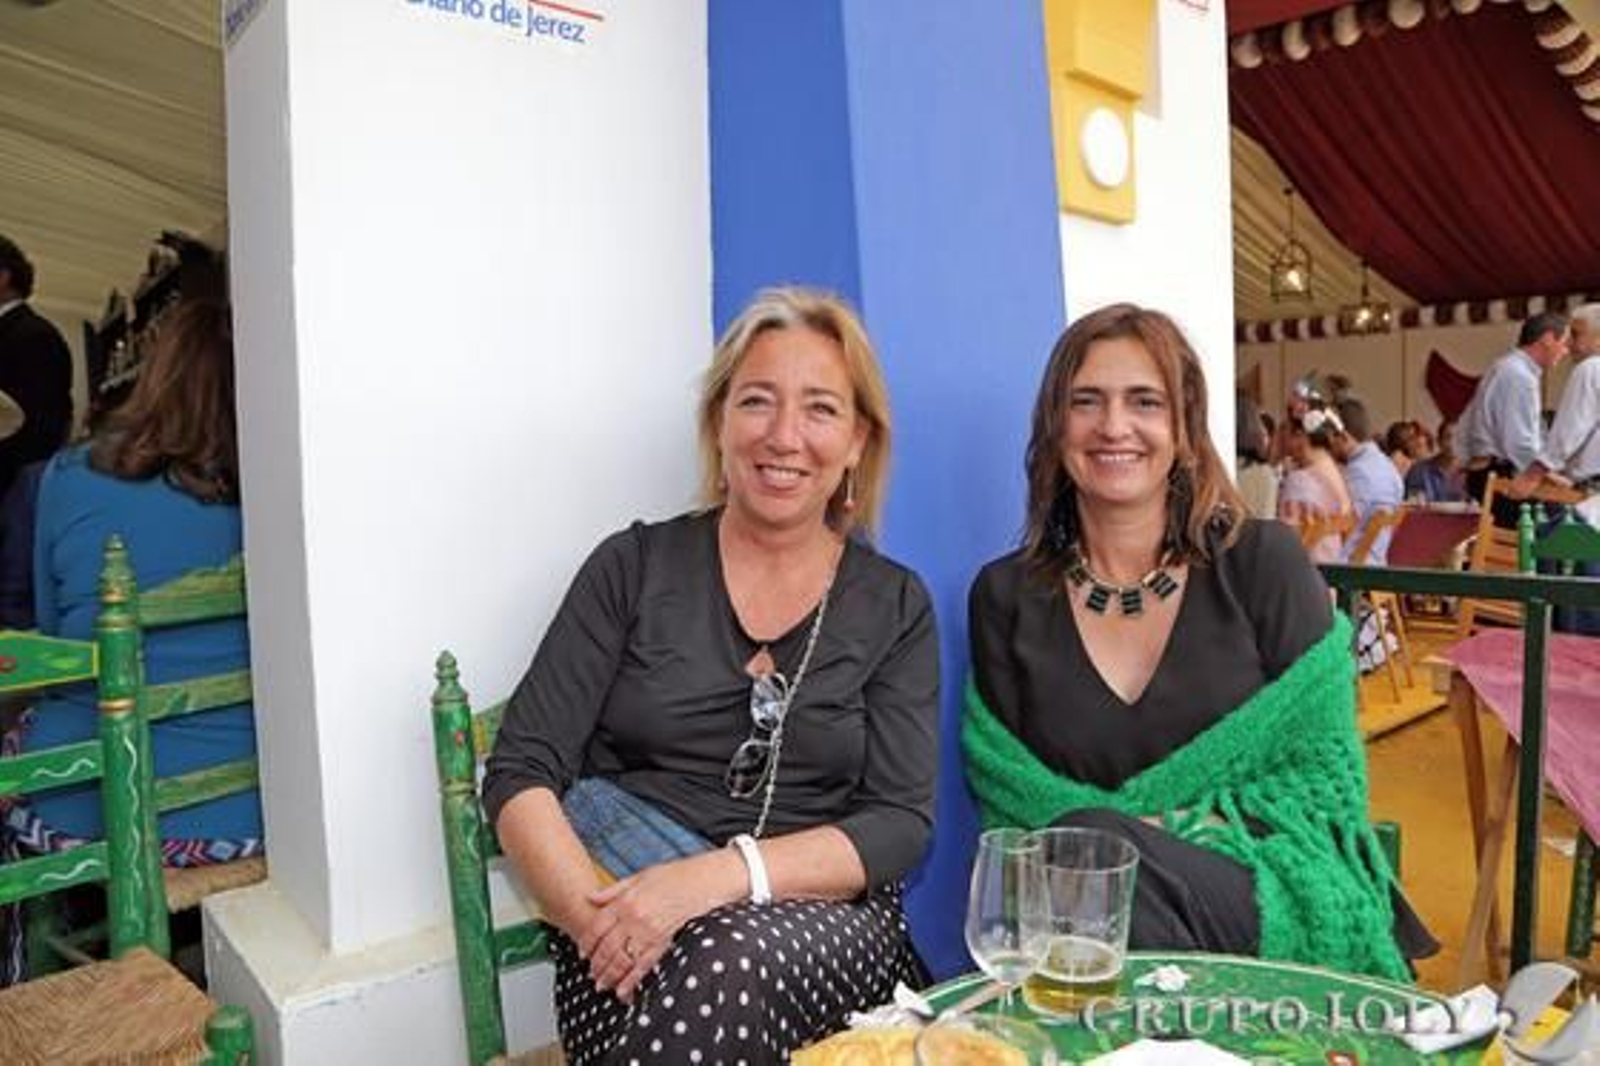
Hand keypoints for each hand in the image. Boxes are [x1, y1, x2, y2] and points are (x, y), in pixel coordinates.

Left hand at [577, 853, 738, 1002]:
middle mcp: (633, 918)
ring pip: (621, 960)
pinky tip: (622, 991)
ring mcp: (649, 932)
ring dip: (609, 975)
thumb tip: (590, 897)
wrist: (703, 881)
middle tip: (591, 974)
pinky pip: (644, 966)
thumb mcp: (639, 876)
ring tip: (602, 984)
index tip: (583, 952)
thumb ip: (613, 890)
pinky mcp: (664, 942)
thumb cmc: (673, 876)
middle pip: (607, 947)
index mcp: (625, 900)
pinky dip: (631, 981)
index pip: (597, 927)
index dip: (587, 943)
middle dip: (596, 964)